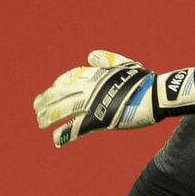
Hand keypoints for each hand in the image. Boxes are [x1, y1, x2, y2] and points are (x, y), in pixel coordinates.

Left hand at [34, 51, 158, 146]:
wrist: (157, 95)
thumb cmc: (145, 80)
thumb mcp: (125, 64)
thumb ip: (108, 60)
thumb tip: (91, 55)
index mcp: (96, 74)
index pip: (69, 78)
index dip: (58, 85)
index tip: (53, 90)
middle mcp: (91, 87)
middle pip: (61, 93)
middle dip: (47, 100)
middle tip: (37, 108)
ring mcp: (94, 103)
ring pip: (64, 109)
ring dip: (50, 116)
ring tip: (40, 122)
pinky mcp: (100, 120)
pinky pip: (77, 128)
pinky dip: (66, 134)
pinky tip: (57, 140)